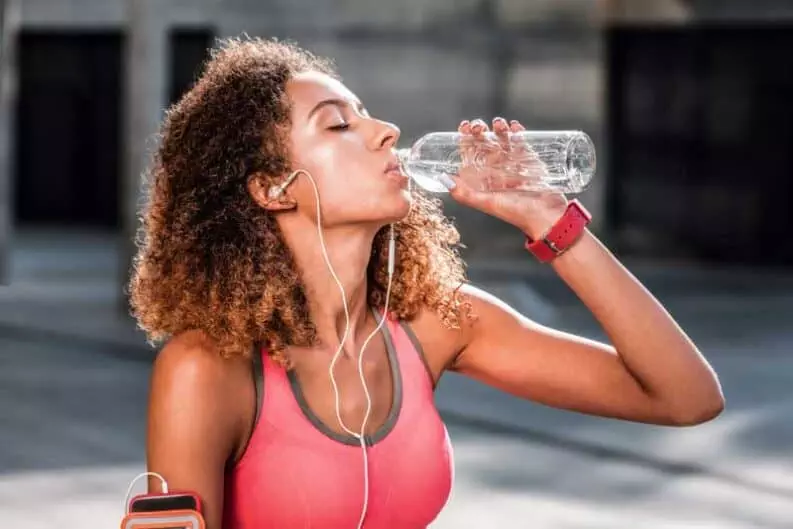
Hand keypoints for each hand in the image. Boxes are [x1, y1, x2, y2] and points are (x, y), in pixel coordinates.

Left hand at [446, 117, 567, 239]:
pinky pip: (521, 140)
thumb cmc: (516, 212)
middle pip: (484, 142)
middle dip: (480, 130)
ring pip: (502, 138)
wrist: (545, 214)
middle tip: (479, 126)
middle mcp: (495, 168)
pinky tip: (515, 127)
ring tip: (499, 125)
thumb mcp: (486, 203)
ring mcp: (512, 162)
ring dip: (498, 128)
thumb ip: (465, 194)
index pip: (469, 153)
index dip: (465, 138)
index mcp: (482, 177)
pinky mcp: (529, 159)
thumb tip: (444, 179)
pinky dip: (517, 131)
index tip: (463, 127)